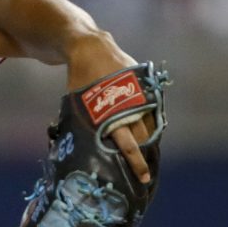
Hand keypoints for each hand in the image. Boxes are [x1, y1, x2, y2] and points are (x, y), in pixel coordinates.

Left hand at [66, 34, 153, 183]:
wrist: (93, 49)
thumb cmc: (80, 81)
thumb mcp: (76, 106)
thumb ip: (81, 126)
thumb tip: (74, 150)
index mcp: (111, 114)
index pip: (129, 144)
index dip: (136, 162)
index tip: (143, 177)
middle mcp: (131, 106)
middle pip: (144, 138)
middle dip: (145, 156)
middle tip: (145, 174)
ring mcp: (142, 95)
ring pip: (151, 125)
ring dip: (150, 141)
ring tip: (149, 157)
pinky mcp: (147, 87)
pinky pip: (153, 111)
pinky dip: (151, 124)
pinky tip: (149, 135)